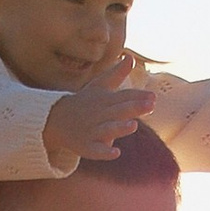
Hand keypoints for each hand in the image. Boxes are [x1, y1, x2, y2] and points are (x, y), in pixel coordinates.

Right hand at [45, 52, 156, 168]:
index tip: (153, 97)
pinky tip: (116, 153)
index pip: (123, 97)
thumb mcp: (99, 86)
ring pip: (108, 129)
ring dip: (120, 127)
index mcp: (105, 100)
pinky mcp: (86, 146)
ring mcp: (92, 131)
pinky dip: (104, 152)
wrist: (56, 119)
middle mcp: (100, 114)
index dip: (138, 97)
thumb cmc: (84, 102)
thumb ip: (117, 74)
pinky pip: (96, 150)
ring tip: (133, 125)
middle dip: (134, 108)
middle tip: (151, 105)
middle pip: (119, 111)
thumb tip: (130, 57)